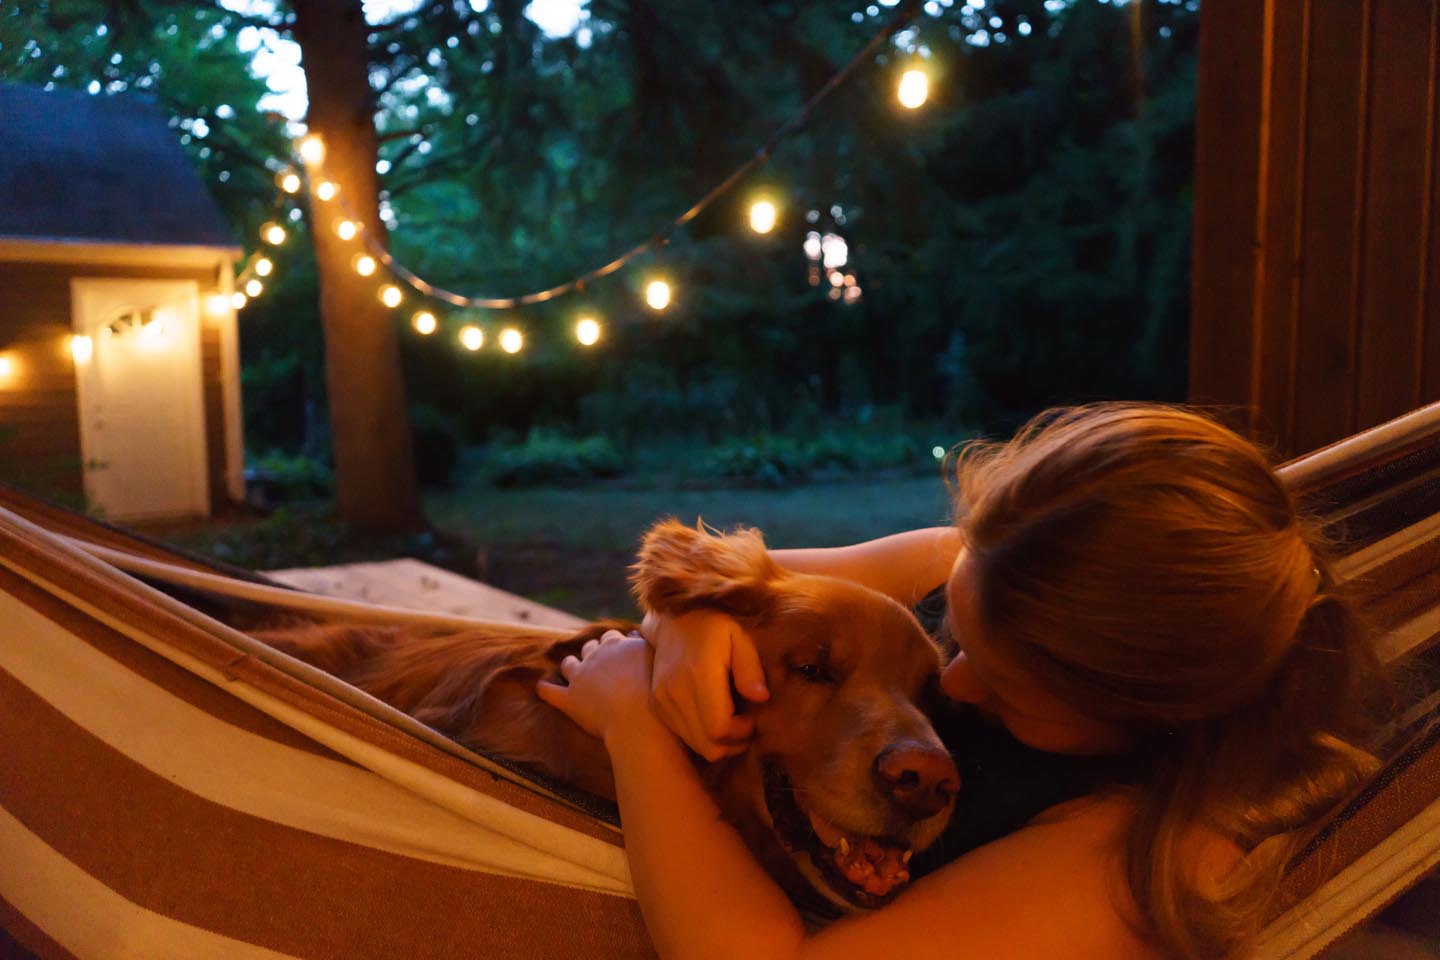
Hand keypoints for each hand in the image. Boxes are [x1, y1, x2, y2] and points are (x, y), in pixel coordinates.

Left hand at [537, 631, 657, 741]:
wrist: (640, 721)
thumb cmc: (655, 692)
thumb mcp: (655, 659)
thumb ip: (643, 643)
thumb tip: (634, 633)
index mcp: (616, 644)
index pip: (609, 637)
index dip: (612, 645)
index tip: (616, 655)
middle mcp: (595, 656)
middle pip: (589, 647)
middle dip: (592, 654)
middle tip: (599, 667)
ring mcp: (579, 677)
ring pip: (568, 664)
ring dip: (570, 666)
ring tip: (572, 673)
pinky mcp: (569, 699)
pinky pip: (548, 691)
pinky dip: (544, 688)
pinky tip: (542, 687)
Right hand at [643, 610, 769, 761]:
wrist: (672, 620)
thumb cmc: (713, 626)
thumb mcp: (739, 637)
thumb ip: (750, 668)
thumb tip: (761, 697)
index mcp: (699, 674)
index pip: (719, 728)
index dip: (741, 732)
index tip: (752, 718)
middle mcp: (676, 692)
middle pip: (708, 745)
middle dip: (733, 743)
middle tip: (746, 725)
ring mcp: (663, 700)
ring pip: (697, 745)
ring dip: (719, 742)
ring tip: (732, 722)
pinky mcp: (657, 705)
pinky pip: (685, 736)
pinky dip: (703, 735)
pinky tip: (713, 717)